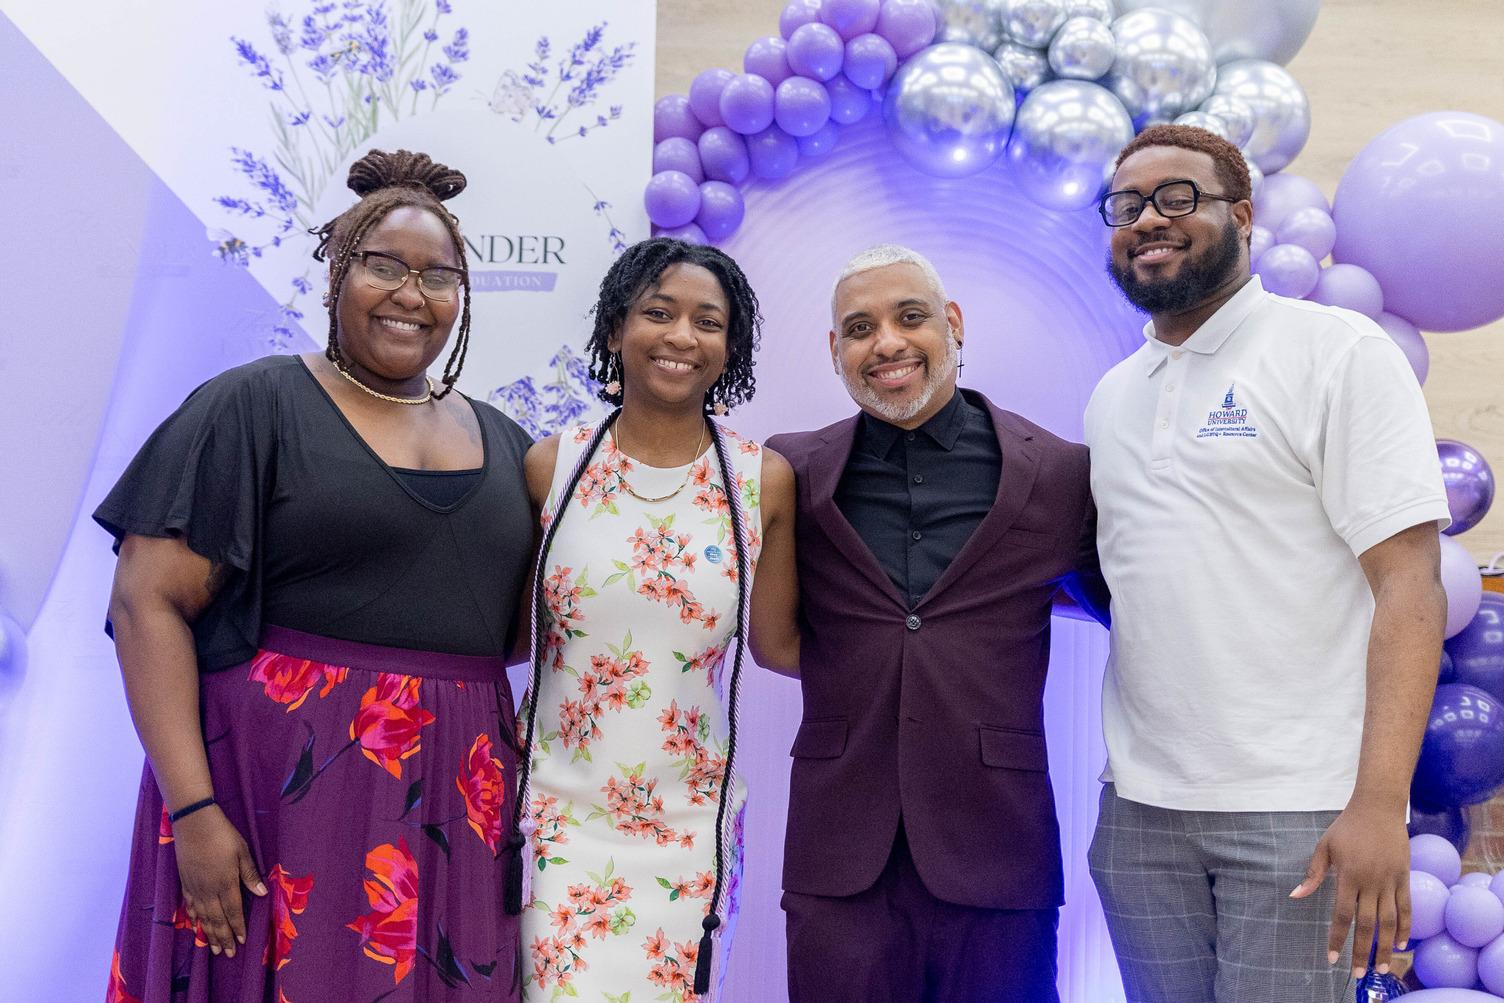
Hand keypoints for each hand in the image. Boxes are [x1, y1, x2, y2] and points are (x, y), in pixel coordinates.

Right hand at [171, 805, 266, 957]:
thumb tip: (262, 894)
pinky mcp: (185, 882)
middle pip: (217, 919)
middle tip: (227, 954)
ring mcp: (194, 887)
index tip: (241, 942)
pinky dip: (193, 917)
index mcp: (225, 883)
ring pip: (202, 916)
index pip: (233, 912)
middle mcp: (208, 890)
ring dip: (209, 933)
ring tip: (213, 948)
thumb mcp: (243, 852)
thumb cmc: (223, 835)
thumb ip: (251, 875)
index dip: (238, 928)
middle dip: (223, 938)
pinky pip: (189, 905)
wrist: (194, 823)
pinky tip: (195, 925)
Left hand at [1289, 803, 1410, 978]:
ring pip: (1390, 921)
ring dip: (1385, 946)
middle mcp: (1371, 882)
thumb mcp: (1324, 847)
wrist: (1378, 808)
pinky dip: (1406, 927)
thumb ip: (1313, 874)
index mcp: (1348, 876)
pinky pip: (1407, 907)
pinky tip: (1400, 944)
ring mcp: (1390, 881)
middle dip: (1361, 951)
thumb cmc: (1346, 827)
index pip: (1342, 915)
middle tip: (1358, 974)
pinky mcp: (1405, 877)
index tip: (1332, 958)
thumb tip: (1296, 896)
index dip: (1337, 939)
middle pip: (1366, 925)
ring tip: (1381, 967)